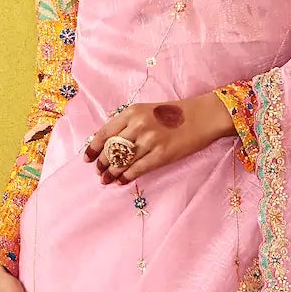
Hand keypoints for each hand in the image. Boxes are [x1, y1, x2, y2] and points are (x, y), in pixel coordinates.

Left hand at [84, 92, 235, 183]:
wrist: (202, 116)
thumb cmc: (175, 113)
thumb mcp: (147, 110)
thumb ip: (129, 122)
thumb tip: (110, 141)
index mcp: (132, 112)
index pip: (105, 133)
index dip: (93, 148)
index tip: (88, 158)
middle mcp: (138, 125)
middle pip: (112, 149)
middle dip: (103, 163)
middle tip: (99, 171)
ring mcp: (150, 140)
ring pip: (123, 161)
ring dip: (112, 173)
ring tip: (107, 180)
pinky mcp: (162, 154)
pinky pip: (138, 169)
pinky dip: (127, 177)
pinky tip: (122, 181)